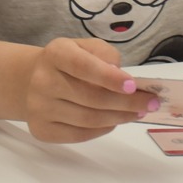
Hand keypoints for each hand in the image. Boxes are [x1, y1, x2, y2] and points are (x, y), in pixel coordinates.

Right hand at [26, 37, 152, 142]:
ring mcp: (39, 108)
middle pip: (91, 98)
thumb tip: (121, 77)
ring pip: (88, 119)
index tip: (134, 86)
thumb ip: (105, 54)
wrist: (32, 80)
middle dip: (126, 102)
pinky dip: (103, 129)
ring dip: (119, 117)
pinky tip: (114, 121)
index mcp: (55, 54)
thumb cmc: (69, 62)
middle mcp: (42, 81)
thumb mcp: (86, 47)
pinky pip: (80, 135)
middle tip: (149, 103)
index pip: (83, 67)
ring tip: (137, 113)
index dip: (110, 78)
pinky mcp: (42, 130)